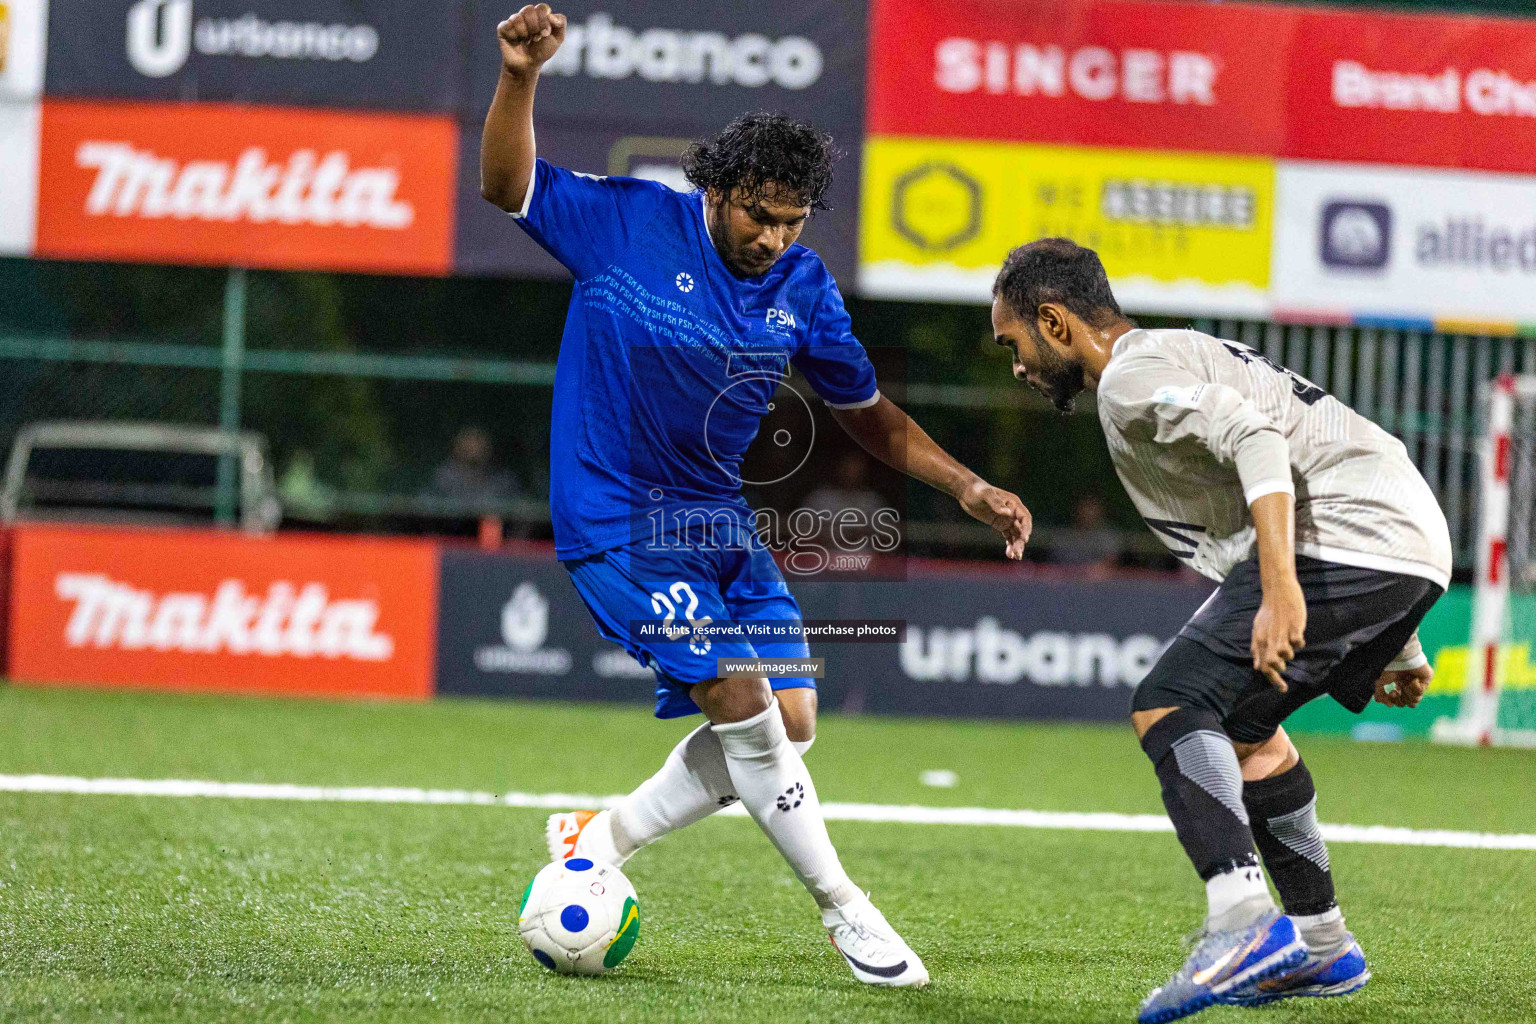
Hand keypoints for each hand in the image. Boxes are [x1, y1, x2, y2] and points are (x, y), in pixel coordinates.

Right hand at [498, 4, 565, 76]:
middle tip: (535, 38)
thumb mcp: (557, 39)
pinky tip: (516, 41)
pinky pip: (507, 25)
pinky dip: (514, 36)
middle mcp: (525, 15)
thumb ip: (561, 23)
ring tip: (526, 41)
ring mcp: (514, 20)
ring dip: (524, 32)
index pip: (542, 8)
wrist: (528, 66)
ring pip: (517, 17)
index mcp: (539, 15)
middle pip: (529, 9)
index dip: (544, 21)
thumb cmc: (542, 51)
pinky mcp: (503, 28)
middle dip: (535, 26)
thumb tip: (551, 15)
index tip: (546, 34)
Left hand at [959, 480, 1032, 559]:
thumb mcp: (985, 494)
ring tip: (1014, 557)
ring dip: (1016, 545)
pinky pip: (1008, 536)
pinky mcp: (1000, 524)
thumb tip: (1008, 513)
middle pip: (1021, 529)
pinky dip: (1010, 545)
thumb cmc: (976, 490)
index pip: (1025, 518)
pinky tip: (1009, 555)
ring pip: (1016, 534)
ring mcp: (1007, 519)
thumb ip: (996, 502)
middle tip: (1017, 553)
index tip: (1024, 539)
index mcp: (1013, 503)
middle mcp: (1013, 512)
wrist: (966, 492)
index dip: (1026, 528)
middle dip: (1020, 541)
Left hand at [1251, 575, 1305, 691]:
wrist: (1277, 591)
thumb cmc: (1269, 612)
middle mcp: (1269, 639)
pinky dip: (1299, 643)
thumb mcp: (1257, 630)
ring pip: (1285, 654)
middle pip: (1272, 664)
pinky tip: (1298, 637)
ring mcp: (1282, 633)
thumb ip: (1257, 648)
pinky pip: (1298, 641)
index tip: (1282, 688)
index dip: (1272, 679)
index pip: (1263, 666)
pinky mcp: (1294, 626)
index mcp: (1260, 640)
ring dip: (1289, 654)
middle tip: (1284, 671)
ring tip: (1290, 646)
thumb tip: (1256, 666)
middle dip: (1279, 673)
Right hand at [1373, 663, 1432, 707]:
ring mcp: (1419, 681)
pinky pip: (1421, 691)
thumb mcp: (1377, 683)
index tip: (1390, 693)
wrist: (1396, 656)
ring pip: (1416, 700)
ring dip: (1407, 693)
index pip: (1400, 701)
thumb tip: (1390, 705)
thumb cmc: (1386, 666)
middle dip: (1400, 700)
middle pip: (1409, 703)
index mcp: (1399, 683)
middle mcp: (1409, 683)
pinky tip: (1411, 678)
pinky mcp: (1427, 678)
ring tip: (1404, 684)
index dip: (1395, 701)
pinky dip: (1413, 687)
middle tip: (1395, 692)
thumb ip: (1380, 695)